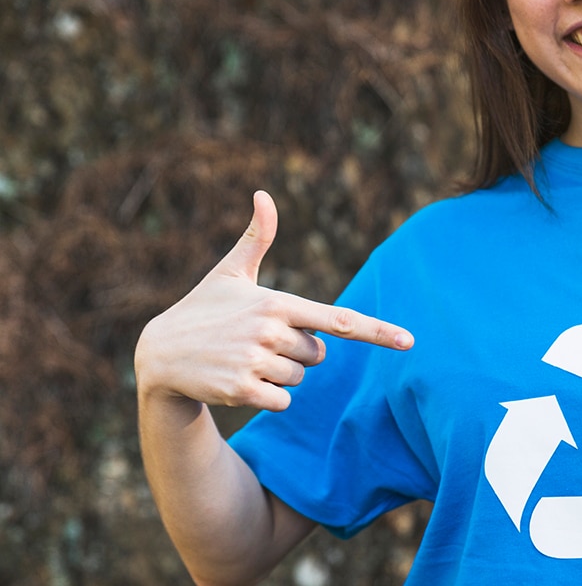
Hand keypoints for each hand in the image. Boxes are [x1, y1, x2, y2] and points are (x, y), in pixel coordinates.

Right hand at [134, 191, 412, 411]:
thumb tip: (264, 193)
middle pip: (318, 356)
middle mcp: (270, 330)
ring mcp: (255, 361)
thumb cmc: (202, 309)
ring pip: (300, 380)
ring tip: (244, 360)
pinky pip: (283, 401)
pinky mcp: (242, 390)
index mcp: (277, 302)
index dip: (377, 331)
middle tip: (258, 343)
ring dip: (279, 376)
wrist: (158, 355)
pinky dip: (268, 397)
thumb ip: (257, 238)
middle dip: (296, 354)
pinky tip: (239, 381)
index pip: (338, 320)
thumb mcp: (229, 272)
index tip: (409, 342)